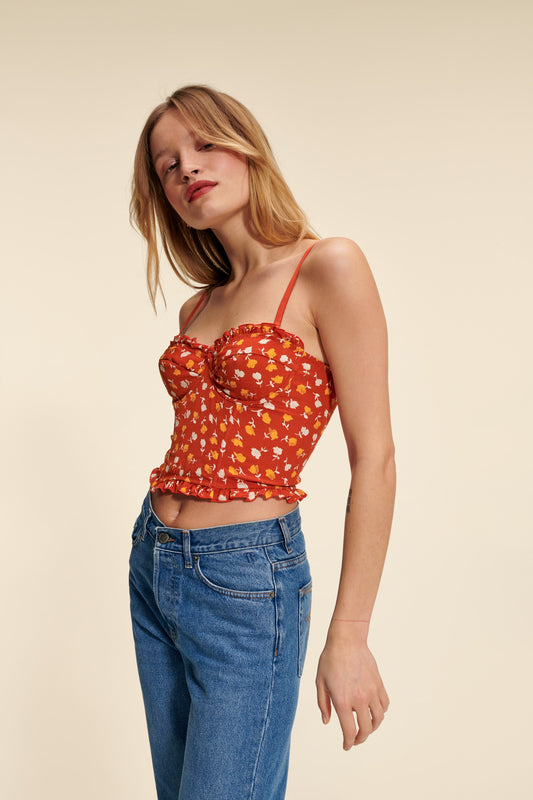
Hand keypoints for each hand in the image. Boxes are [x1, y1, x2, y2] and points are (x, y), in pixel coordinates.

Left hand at [315, 629, 389, 749]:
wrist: (347, 640)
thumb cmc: (330, 659)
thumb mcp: (320, 682)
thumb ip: (323, 704)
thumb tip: (327, 722)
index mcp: (342, 701)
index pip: (349, 731)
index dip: (348, 742)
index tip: (347, 746)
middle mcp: (359, 699)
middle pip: (366, 729)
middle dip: (361, 739)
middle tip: (355, 740)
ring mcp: (371, 691)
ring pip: (378, 719)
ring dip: (373, 727)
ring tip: (366, 727)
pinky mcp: (378, 684)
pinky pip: (384, 704)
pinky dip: (381, 712)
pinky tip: (374, 712)